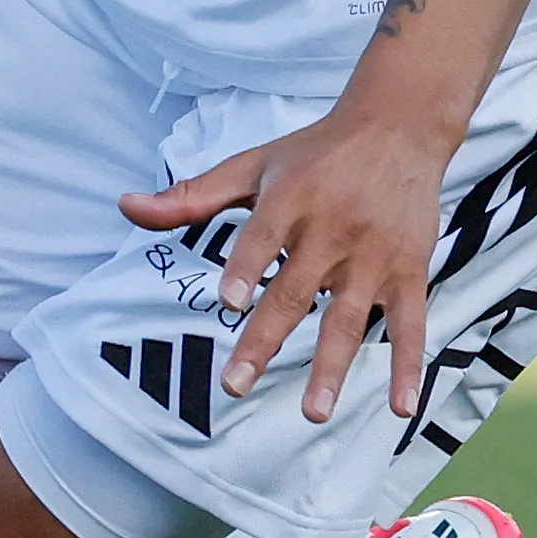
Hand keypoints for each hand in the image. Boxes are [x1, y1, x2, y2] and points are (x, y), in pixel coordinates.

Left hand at [122, 104, 451, 423]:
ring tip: (313, 411)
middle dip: (265, 338)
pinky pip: (411, 325)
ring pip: (350, 317)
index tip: (229, 301)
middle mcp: (333, 229)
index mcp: (291, 198)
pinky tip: (401, 409)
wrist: (399, 126)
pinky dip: (408, 367)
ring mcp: (373, 255)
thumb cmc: (315, 153)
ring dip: (332, 366)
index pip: (263, 236)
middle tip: (235, 385)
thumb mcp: (253, 166)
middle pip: (295, 290)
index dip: (247, 267)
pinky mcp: (409, 271)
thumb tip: (125, 206)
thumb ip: (191, 196)